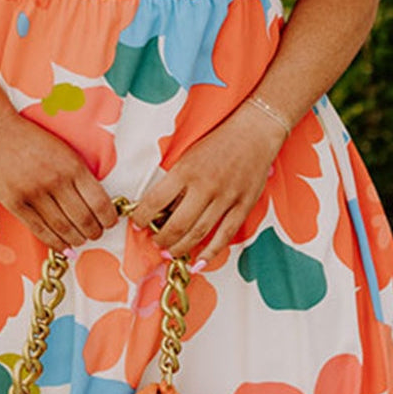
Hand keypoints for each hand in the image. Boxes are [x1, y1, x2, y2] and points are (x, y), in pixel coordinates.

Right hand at [0, 113, 118, 251]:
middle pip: (83, 219)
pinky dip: (55, 243)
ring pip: (63, 228)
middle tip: (96, 234)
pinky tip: (64, 247)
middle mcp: (55, 181)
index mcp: (72, 166)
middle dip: (94, 232)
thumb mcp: (64, 151)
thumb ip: (79, 174)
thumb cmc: (32, 140)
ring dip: (77, 239)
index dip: (109, 218)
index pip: (99, 201)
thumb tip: (96, 202)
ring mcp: (34, 193)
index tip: (110, 222)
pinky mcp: (15, 203)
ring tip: (81, 240)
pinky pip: (40, 230)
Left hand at [131, 103, 285, 266]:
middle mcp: (205, 186)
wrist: (255, 132)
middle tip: (156, 243)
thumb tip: (161, 209)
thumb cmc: (218, 142)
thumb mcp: (189, 155)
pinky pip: (225, 234)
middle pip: (177, 224)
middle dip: (162, 239)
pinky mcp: (244, 205)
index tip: (137, 223)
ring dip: (181, 247)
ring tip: (171, 252)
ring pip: (199, 233)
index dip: (142, 216)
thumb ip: (176, 180)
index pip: (155, 200)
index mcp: (186, 170)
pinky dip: (211, 251)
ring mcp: (226, 197)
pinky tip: (199, 261)